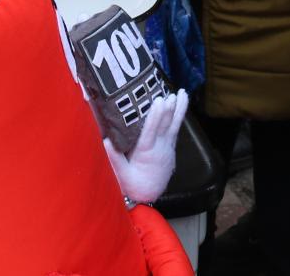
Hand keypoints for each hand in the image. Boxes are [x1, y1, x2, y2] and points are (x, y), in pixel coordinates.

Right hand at [104, 89, 188, 203]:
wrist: (149, 195)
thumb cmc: (133, 184)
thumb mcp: (121, 175)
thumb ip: (114, 158)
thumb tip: (105, 141)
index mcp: (146, 153)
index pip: (151, 132)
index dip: (155, 116)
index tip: (158, 102)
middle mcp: (159, 148)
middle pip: (164, 126)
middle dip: (168, 109)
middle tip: (171, 94)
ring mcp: (167, 147)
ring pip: (174, 125)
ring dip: (179, 109)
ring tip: (184, 93)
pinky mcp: (170, 147)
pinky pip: (175, 128)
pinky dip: (179, 115)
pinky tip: (182, 104)